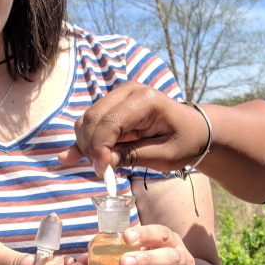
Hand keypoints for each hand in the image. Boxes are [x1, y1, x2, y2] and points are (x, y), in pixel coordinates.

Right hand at [58, 81, 207, 176]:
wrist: (195, 130)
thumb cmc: (185, 142)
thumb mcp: (164, 156)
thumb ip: (132, 156)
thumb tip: (102, 163)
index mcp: (145, 100)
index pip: (109, 122)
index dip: (100, 148)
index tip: (101, 171)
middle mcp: (128, 92)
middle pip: (93, 119)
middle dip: (90, 147)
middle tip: (102, 172)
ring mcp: (118, 96)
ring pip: (87, 120)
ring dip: (87, 145)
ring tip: (103, 166)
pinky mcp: (113, 106)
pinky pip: (91, 123)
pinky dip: (85, 141)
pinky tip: (69, 157)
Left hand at [115, 224, 197, 264]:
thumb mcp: (142, 254)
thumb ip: (115, 254)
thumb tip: (82, 260)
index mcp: (171, 244)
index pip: (161, 234)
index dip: (146, 235)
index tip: (126, 237)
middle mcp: (182, 263)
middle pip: (170, 259)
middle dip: (147, 261)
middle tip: (123, 264)